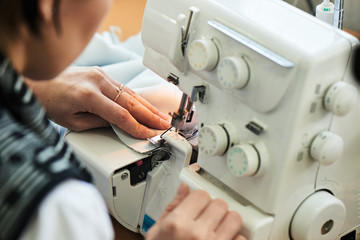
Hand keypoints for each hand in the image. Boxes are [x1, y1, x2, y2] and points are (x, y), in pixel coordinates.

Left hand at [24, 66, 169, 138]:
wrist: (37, 80)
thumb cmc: (49, 101)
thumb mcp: (72, 122)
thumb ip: (98, 123)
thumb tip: (118, 125)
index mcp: (88, 96)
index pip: (121, 115)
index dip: (138, 127)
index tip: (150, 135)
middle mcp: (98, 82)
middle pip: (132, 102)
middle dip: (151, 116)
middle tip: (165, 125)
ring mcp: (101, 75)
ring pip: (132, 93)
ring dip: (148, 106)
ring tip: (161, 117)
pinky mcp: (102, 73)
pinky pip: (124, 88)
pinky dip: (138, 98)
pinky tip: (147, 105)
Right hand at [146, 183, 245, 239]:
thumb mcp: (157, 232)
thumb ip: (172, 207)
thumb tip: (184, 188)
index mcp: (177, 224)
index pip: (201, 195)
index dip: (200, 199)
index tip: (199, 204)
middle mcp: (196, 234)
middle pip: (219, 204)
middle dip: (214, 209)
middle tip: (208, 217)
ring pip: (234, 218)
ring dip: (228, 221)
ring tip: (219, 227)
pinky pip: (240, 239)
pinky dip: (234, 239)